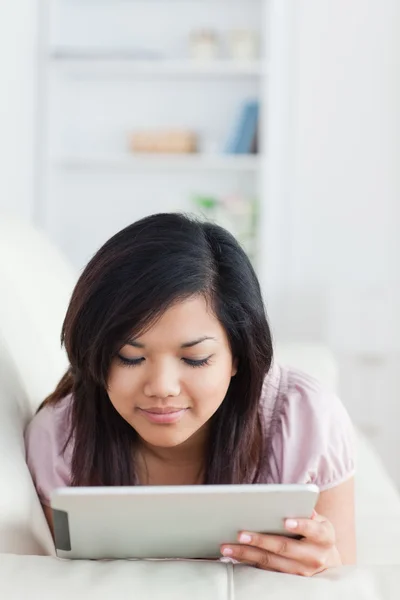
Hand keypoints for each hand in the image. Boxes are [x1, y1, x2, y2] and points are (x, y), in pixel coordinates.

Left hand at [220, 511, 341, 576]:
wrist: (326, 560)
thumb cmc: (316, 533)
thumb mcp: (319, 521)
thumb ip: (307, 513)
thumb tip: (293, 500)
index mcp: (324, 537)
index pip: (313, 530)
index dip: (300, 525)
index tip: (285, 521)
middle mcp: (315, 556)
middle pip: (284, 547)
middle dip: (261, 540)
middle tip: (241, 533)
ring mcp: (301, 571)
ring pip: (270, 562)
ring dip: (247, 554)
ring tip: (228, 547)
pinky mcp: (288, 579)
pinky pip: (266, 570)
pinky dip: (248, 562)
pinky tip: (234, 556)